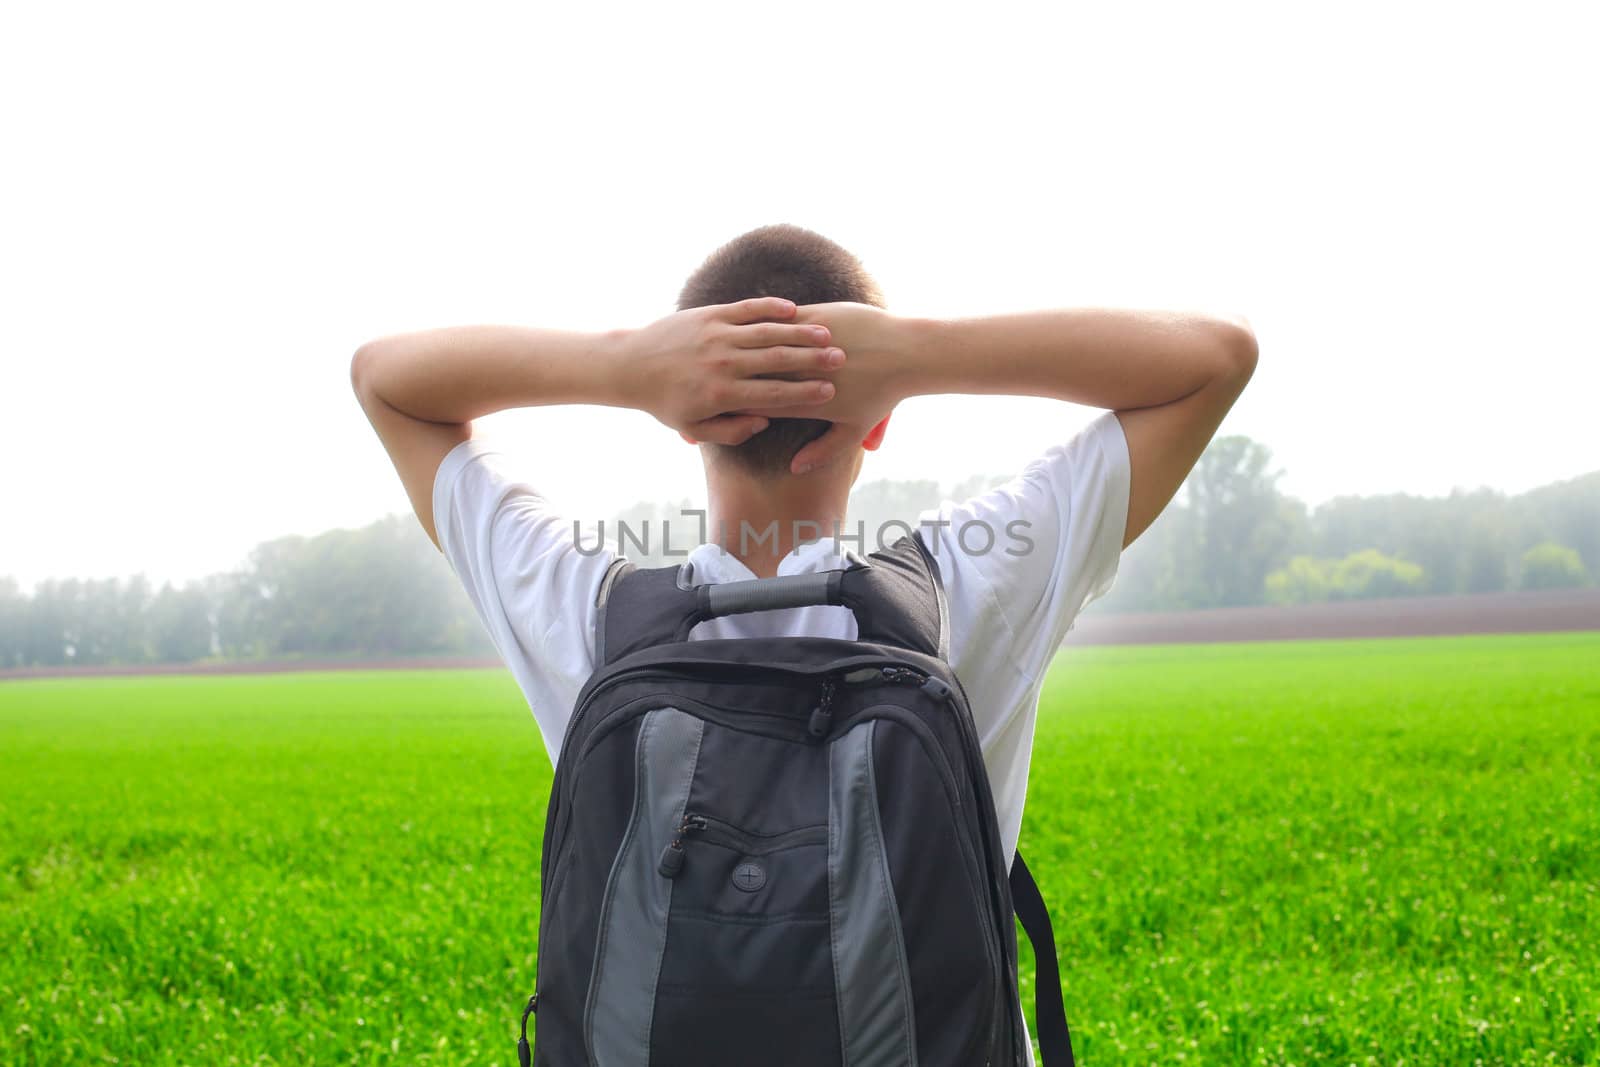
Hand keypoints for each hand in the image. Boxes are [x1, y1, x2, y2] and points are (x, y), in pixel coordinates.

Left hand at [618, 297, 843, 444]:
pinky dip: (772, 309)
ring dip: (800, 334)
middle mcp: (722, 363)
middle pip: (777, 361)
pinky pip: (747, 309)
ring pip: (767, 332)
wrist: (631, 366)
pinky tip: (794, 311)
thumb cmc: (666, 402)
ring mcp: (717, 335)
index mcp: (722, 394)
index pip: (774, 394)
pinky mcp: (710, 314)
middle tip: (841, 361)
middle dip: (812, 361)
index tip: (831, 391)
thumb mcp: (696, 427)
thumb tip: (765, 422)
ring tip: (827, 336)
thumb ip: (732, 431)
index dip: (805, 393)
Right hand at [731, 302, 908, 472]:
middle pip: (757, 374)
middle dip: (734, 375)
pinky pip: (783, 319)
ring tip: (727, 345)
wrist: (907, 354)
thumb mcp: (854, 431)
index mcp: (806, 401)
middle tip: (712, 372)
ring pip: (767, 343)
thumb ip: (823, 452)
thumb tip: (795, 469)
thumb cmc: (883, 397)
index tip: (722, 404)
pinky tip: (752, 323)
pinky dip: (768, 322)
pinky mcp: (817, 315)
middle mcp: (803, 371)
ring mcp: (809, 342)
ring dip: (747, 345)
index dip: (738, 404)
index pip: (760, 403)